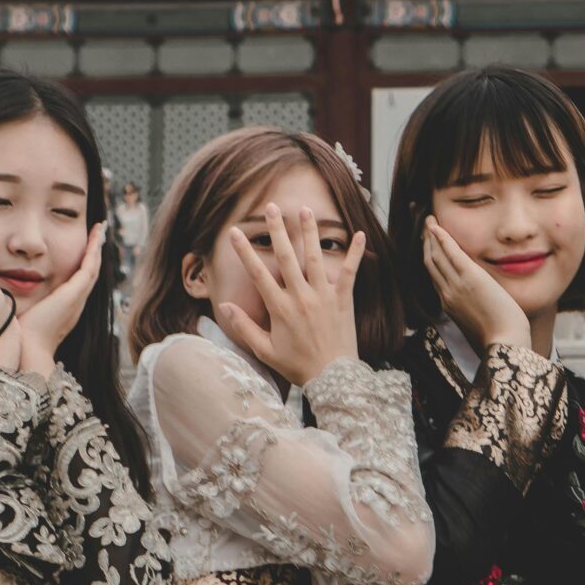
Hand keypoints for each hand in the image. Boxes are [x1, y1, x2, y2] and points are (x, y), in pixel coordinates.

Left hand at [12, 222, 108, 378]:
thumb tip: (6, 288)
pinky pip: (90, 266)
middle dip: (95, 251)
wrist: (28, 349)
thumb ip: (21, 300)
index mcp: (66, 307)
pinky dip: (94, 249)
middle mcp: (76, 301)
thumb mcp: (24, 312)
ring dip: (98, 246)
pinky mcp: (75, 292)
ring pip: (93, 266)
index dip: (82, 262)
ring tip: (101, 229)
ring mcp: (78, 297)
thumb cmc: (21, 335)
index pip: (78, 279)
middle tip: (99, 233)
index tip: (84, 247)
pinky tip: (97, 235)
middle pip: (91, 271)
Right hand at [213, 204, 365, 388]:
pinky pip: (350, 272)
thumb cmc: (297, 365)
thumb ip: (245, 327)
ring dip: (310, 232)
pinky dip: (356, 253)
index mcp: (280, 308)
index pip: (258, 273)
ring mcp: (324, 296)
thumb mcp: (265, 351)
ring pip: (315, 257)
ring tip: (305, 210)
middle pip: (286, 257)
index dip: (245, 251)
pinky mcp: (343, 299)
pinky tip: (359, 234)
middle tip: (272, 208)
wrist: (332, 377)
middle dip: (278, 230)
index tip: (235, 232)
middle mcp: (301, 297)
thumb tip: (224, 306)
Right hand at [420, 217, 531, 352]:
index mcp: (449, 304)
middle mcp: (447, 293)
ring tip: (430, 221)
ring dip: (431, 236)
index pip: (434, 276)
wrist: (505, 344)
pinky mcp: (470, 277)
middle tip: (425, 227)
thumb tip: (477, 301)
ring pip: (436, 256)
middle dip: (426, 243)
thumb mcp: (477, 323)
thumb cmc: (498, 337)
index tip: (428, 244)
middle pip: (430, 263)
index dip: (429, 258)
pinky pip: (451, 253)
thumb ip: (471, 309)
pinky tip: (436, 226)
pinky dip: (442, 238)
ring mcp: (456, 285)